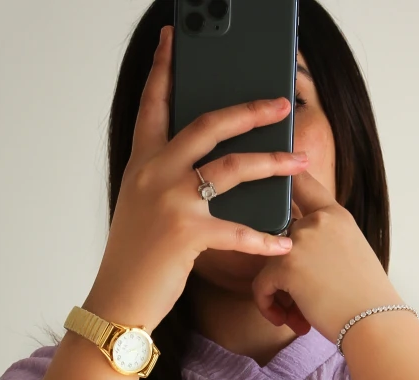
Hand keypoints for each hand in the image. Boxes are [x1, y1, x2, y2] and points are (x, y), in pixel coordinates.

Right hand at [84, 23, 304, 328]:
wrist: (118, 301)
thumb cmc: (133, 260)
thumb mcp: (141, 207)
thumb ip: (164, 179)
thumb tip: (203, 165)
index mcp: (141, 163)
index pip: (153, 104)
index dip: (164, 69)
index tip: (173, 38)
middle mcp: (154, 173)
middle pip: (209, 124)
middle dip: (250, 110)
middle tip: (280, 103)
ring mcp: (170, 200)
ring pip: (232, 167)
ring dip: (273, 163)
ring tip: (300, 160)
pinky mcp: (186, 233)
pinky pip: (237, 230)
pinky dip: (264, 239)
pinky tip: (283, 242)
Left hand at [249, 168, 398, 341]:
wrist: (374, 322)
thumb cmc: (366, 300)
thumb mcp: (352, 254)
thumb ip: (326, 242)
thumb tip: (298, 253)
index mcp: (336, 215)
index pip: (302, 183)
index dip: (284, 178)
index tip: (274, 171)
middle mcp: (318, 221)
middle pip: (279, 238)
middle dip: (284, 274)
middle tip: (298, 304)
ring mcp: (301, 240)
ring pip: (268, 266)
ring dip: (278, 295)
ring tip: (296, 318)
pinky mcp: (287, 264)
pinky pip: (261, 286)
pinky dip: (268, 307)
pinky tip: (287, 321)